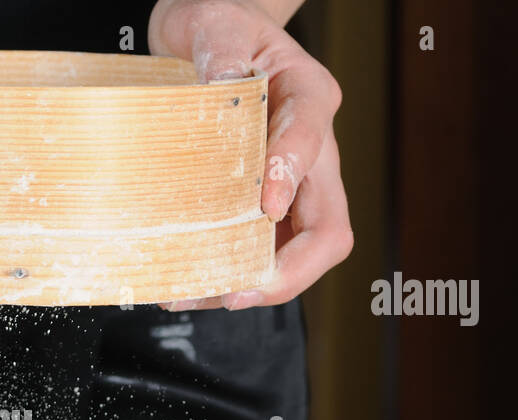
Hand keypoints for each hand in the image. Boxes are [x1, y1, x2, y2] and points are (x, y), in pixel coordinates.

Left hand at [149, 0, 353, 310]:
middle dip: (289, 271)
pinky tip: (189, 286)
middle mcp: (312, 149)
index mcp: (310, 96)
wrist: (208, 37)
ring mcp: (293, 183)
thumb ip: (223, 48)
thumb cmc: (219, 25)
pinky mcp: (263, 205)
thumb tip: (224, 84)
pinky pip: (260, 253)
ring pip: (294, 254)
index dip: (292, 178)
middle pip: (328, 228)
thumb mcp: (218, 22)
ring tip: (194, 295)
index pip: (314, 144)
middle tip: (238, 293)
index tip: (264, 207)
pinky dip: (228, 276)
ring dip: (251, 285)